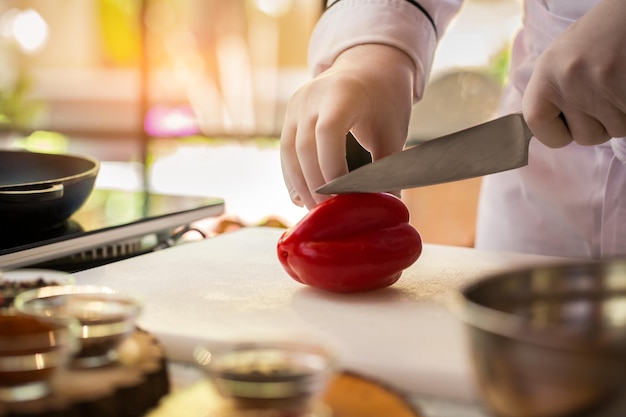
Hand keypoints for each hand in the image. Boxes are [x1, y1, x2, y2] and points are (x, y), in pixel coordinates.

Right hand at [280, 44, 414, 208]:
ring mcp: (296, 105)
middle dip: (314, 185)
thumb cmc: (386, 100)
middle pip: (303, 147)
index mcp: (342, 93)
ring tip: (315, 210)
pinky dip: (293, 175)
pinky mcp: (290, 115)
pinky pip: (286, 150)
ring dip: (300, 184)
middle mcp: (312, 96)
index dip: (331, 169)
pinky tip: (303, 196)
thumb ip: (386, 169)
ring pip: (288, 152)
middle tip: (326, 214)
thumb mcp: (393, 132)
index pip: (327, 133)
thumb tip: (385, 210)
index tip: (342, 198)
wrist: (368, 65)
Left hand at [522, 0, 625, 147]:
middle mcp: (568, 79)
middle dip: (598, 123)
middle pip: (584, 136)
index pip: (535, 124)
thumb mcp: (563, 59)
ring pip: (614, 130)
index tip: (566, 125)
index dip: (554, 132)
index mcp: (545, 72)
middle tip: (604, 93)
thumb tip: (545, 130)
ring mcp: (600, 84)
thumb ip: (552, 93)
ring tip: (618, 84)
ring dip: (620, 114)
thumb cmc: (601, 36)